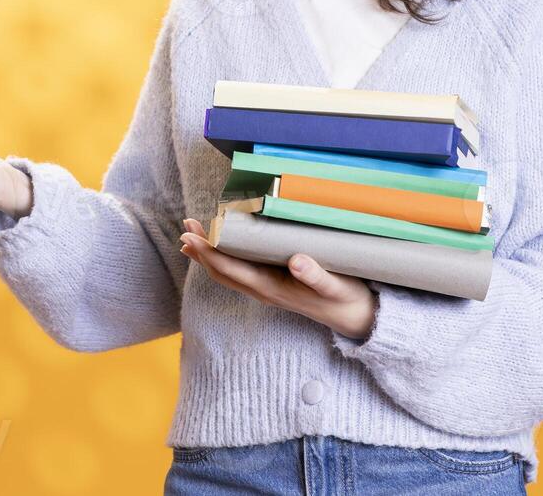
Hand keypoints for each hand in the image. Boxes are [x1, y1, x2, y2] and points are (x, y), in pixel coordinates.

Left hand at [178, 218, 376, 339]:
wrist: (357, 319)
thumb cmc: (345, 298)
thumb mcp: (336, 286)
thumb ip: (317, 275)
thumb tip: (296, 260)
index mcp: (272, 288)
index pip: (230, 269)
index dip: (208, 252)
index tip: (190, 235)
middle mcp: (263, 290)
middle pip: (221, 270)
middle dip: (201, 249)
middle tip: (185, 224)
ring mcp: (266, 289)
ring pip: (228, 272)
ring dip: (208, 253)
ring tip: (192, 234)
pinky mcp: (273, 285)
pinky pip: (239, 272)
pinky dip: (223, 258)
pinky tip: (221, 247)